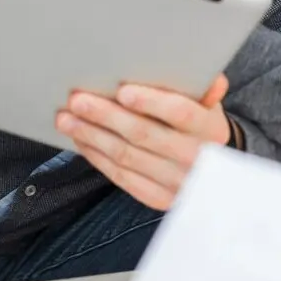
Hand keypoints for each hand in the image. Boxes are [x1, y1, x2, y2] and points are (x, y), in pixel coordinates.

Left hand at [56, 74, 231, 210]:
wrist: (213, 174)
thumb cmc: (201, 128)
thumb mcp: (209, 107)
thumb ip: (206, 90)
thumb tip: (212, 82)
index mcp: (210, 130)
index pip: (182, 113)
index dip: (152, 103)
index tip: (123, 91)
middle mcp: (195, 158)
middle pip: (145, 135)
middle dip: (107, 116)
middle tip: (78, 100)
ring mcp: (176, 182)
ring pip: (127, 157)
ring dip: (93, 136)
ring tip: (67, 118)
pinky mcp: (158, 198)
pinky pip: (121, 177)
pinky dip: (97, 157)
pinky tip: (81, 140)